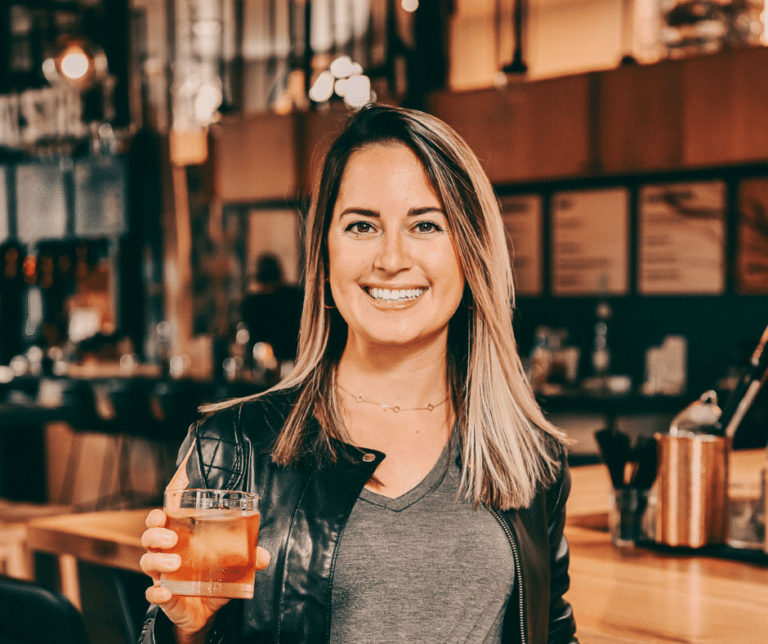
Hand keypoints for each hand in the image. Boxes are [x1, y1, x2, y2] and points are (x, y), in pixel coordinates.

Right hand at [140, 509, 270, 640]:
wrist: (207, 613)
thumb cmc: (213, 579)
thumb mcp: (231, 566)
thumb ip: (248, 559)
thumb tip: (264, 556)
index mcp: (181, 541)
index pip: (161, 523)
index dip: (157, 517)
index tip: (162, 514)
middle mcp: (167, 556)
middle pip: (149, 539)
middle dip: (156, 535)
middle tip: (172, 539)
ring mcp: (163, 577)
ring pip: (148, 563)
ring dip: (158, 561)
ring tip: (175, 564)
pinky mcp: (165, 598)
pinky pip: (152, 594)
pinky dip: (156, 593)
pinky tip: (166, 592)